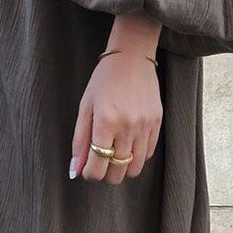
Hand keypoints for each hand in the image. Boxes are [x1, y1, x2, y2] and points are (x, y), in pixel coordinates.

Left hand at [69, 13, 162, 183]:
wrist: (132, 58)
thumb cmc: (103, 81)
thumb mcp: (85, 107)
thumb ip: (80, 141)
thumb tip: (75, 171)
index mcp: (105, 123)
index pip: (98, 167)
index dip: (89, 174)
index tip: (87, 168)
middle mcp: (127, 128)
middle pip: (117, 173)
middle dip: (105, 174)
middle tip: (100, 162)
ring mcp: (145, 127)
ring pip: (135, 168)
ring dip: (122, 168)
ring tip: (114, 155)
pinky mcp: (157, 124)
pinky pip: (148, 154)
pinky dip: (137, 156)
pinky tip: (128, 143)